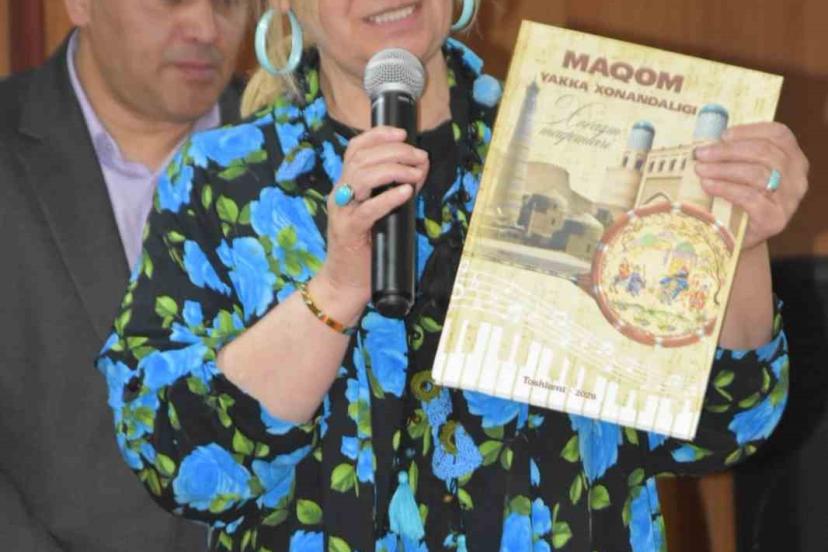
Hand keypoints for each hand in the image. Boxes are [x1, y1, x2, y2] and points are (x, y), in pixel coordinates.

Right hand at [314, 126, 428, 309]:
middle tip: (419, 157)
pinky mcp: (349, 231)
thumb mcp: (379, 213)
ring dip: (394, 169)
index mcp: (346, 185)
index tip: (403, 133)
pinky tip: (406, 192)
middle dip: (395, 151)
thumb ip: (392, 190)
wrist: (345, 283)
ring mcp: (343, 212)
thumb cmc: (365, 248)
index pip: (355, 148)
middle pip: (362, 158)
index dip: (378, 135)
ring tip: (415, 174)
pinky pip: (368, 209)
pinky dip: (389, 198)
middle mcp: (340, 193)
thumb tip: (418, 170)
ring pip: (362, 176)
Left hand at [694, 122, 808, 249]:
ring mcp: (789, 200)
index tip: (723, 134)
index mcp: (793, 158)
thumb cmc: (737, 200)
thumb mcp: (742, 172)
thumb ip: (736, 154)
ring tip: (700, 170)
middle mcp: (797, 178)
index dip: (750, 130)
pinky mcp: (775, 219)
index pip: (778, 134)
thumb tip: (709, 139)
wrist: (737, 237)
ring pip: (756, 174)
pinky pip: (750, 197)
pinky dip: (725, 188)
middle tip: (701, 154)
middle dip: (728, 151)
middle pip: (764, 153)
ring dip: (723, 169)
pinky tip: (708, 185)